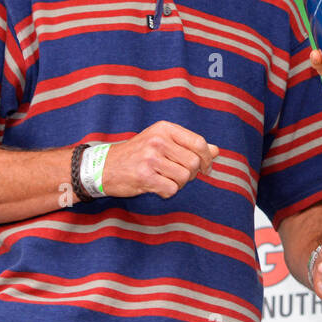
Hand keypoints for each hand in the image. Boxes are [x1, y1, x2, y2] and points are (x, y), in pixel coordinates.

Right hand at [101, 121, 219, 198]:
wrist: (104, 167)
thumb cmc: (138, 154)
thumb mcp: (163, 142)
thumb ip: (189, 145)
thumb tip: (217, 151)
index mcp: (165, 129)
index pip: (199, 143)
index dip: (207, 158)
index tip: (206, 168)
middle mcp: (158, 140)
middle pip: (193, 163)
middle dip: (191, 174)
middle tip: (179, 176)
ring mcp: (150, 158)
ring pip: (184, 177)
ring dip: (178, 184)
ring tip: (165, 180)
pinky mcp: (144, 176)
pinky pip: (171, 189)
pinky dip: (168, 193)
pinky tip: (158, 188)